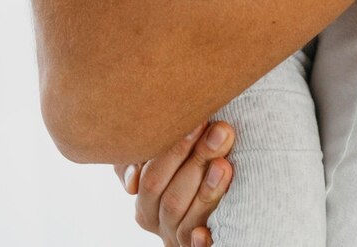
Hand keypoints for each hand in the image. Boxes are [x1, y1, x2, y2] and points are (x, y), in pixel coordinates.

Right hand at [115, 120, 234, 245]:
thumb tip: (132, 183)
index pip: (152, 177)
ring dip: (206, 192)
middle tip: (221, 132)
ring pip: (185, 221)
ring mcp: (177, 236)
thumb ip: (143, 158)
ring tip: (224, 165)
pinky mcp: (196, 246)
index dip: (177, 149)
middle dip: (198, 160)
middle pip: (171, 197)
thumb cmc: (186, 165)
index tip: (200, 121)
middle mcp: (158, 221)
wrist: (212, 202)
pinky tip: (204, 231)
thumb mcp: (164, 158)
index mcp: (146, 199)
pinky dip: (198, 242)